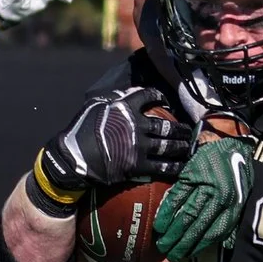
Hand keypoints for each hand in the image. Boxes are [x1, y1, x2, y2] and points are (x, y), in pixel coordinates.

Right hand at [38, 86, 194, 194]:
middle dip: (181, 128)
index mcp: (125, 107)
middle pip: (167, 125)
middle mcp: (136, 125)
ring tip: (190, 147)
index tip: (166, 101)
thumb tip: (123, 94)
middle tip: (190, 131)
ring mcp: (138, 146)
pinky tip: (183, 167)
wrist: (72, 158)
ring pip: (168, 146)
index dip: (160, 97)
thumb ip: (111, 99)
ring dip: (182, 146)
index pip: (149, 96)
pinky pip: (162, 167)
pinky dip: (175, 167)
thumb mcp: (94, 106)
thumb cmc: (79, 131)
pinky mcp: (137, 166)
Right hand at [154, 135, 255, 261]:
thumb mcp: (243, 193)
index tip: (189, 256)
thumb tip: (226, 245)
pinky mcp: (190, 175)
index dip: (201, 246)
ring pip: (186, 214)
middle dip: (183, 243)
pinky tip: (159, 224)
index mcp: (233, 202)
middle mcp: (219, 196)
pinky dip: (166, 212)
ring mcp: (204, 185)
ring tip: (163, 244)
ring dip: (173, 232)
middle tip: (171, 255)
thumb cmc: (236, 168)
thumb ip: (233, 218)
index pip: (216, 230)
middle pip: (198, 225)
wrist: (227, 139)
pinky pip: (176, 197)